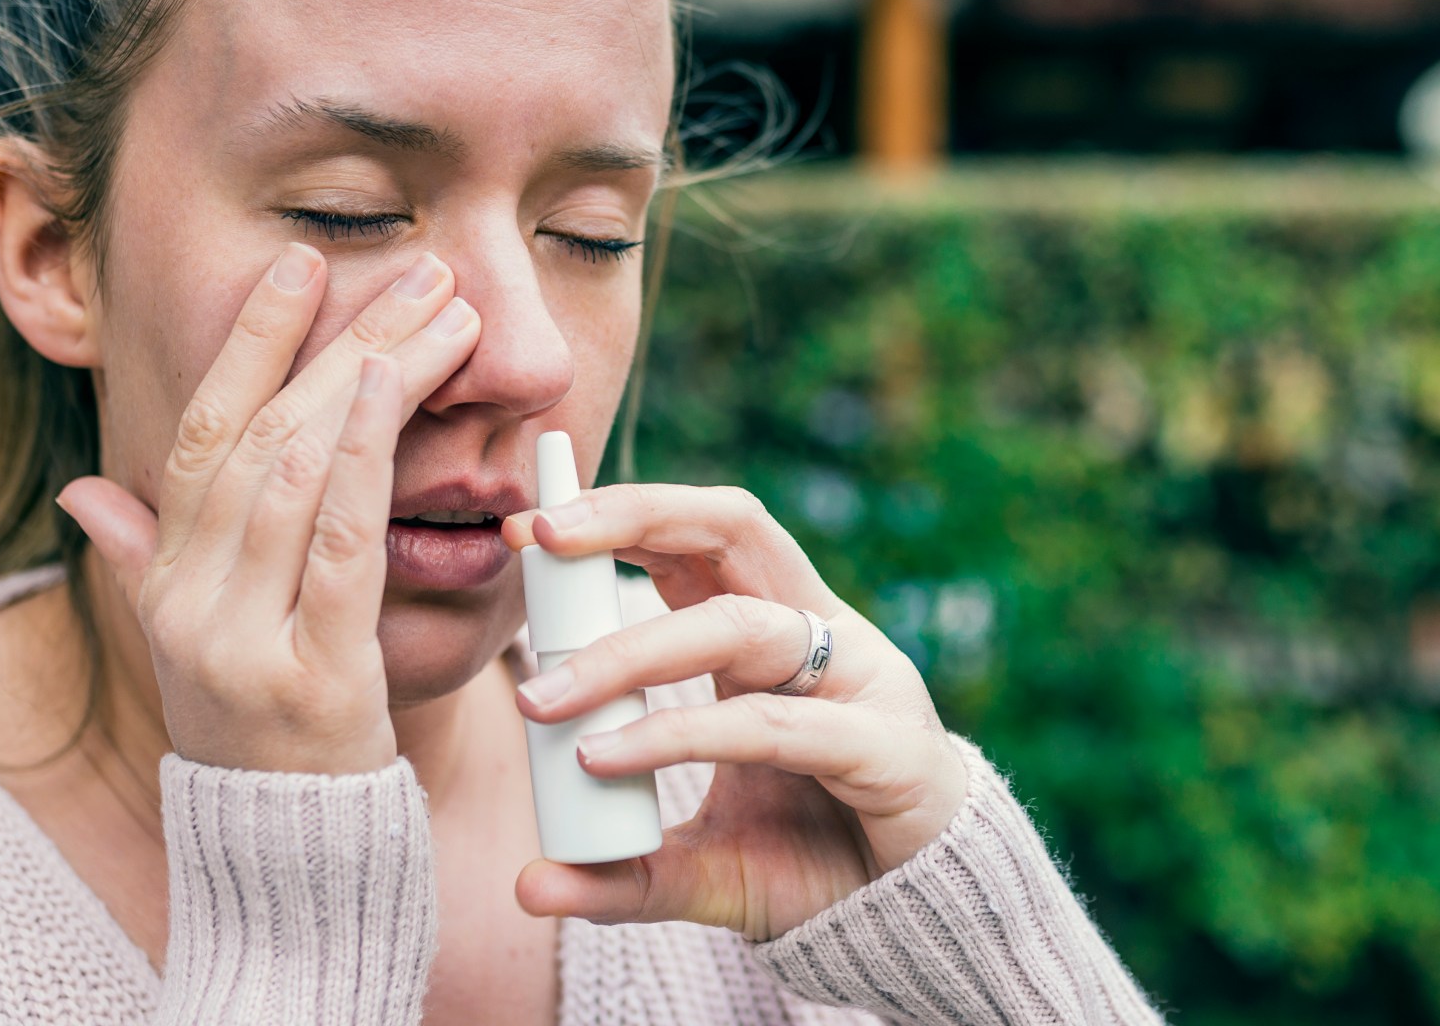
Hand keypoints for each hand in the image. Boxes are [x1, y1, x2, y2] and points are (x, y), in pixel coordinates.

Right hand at [56, 246, 481, 775]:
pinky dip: (361, 462)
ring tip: (437, 311)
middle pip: (262, 436)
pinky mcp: (312, 679)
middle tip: (419, 271)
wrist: (287, 869)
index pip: (199, 434)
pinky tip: (395, 396)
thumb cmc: (260, 745)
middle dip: (342, 341)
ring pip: (297, 473)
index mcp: (168, 584)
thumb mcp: (191, 648)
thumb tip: (85, 492)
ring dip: (372, 378)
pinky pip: (336, 548)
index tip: (299, 263)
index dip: (247, 343)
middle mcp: (192, 603)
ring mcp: (243, 641)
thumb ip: (142, 562)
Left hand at [501, 484, 969, 939]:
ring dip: (631, 653)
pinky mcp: (887, 748)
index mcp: (770, 636)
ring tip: (545, 699)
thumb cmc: (813, 865)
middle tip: (543, 536)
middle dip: (635, 514)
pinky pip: (776, 727)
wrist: (914, 925)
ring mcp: (860, 682)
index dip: (618, 519)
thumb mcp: (700, 868)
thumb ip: (622, 871)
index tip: (524, 528)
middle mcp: (817, 637)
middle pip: (732, 528)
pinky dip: (687, 735)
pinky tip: (612, 756)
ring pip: (741, 625)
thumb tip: (529, 884)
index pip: (694, 543)